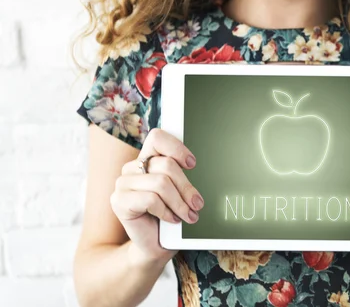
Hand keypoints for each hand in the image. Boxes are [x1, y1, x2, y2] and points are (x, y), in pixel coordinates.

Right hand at [110, 128, 203, 265]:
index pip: (157, 137)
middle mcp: (132, 167)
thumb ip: (182, 174)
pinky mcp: (118, 201)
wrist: (156, 245)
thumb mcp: (180, 191)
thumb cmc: (171, 215)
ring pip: (161, 183)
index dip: (177, 147)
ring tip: (189, 215)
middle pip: (166, 165)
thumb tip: (195, 163)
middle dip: (186, 187)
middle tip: (198, 203)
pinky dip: (166, 211)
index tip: (192, 164)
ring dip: (180, 203)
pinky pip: (150, 199)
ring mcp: (123, 183)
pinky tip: (171, 219)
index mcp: (147, 159)